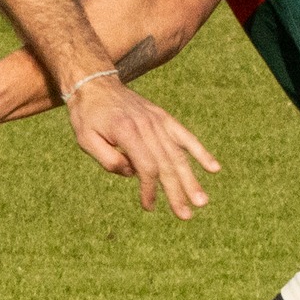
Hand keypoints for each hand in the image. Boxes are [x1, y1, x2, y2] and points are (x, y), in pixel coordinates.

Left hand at [64, 75, 220, 219]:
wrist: (96, 84)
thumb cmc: (87, 116)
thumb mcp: (85, 140)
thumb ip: (107, 159)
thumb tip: (132, 173)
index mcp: (128, 133)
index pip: (146, 167)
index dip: (149, 189)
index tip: (149, 206)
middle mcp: (148, 127)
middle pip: (166, 165)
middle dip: (177, 192)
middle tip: (185, 215)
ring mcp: (159, 122)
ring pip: (179, 155)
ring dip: (191, 179)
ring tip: (201, 201)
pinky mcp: (164, 118)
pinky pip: (186, 137)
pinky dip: (200, 152)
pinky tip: (214, 168)